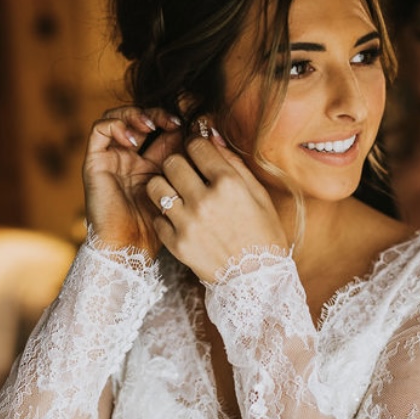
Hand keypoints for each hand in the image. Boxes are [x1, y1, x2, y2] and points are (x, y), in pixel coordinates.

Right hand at [82, 106, 183, 254]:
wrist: (131, 250)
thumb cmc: (161, 227)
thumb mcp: (181, 191)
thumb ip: (191, 167)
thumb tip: (212, 136)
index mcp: (153, 164)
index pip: (163, 130)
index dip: (176, 121)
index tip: (192, 126)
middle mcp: (131, 158)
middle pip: (142, 120)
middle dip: (158, 114)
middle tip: (174, 121)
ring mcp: (112, 158)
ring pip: (119, 118)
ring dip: (136, 115)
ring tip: (153, 125)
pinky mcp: (94, 162)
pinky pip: (99, 130)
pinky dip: (115, 125)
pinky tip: (133, 138)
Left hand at [145, 130, 287, 281]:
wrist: (258, 281)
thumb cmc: (264, 235)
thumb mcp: (259, 195)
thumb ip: (234, 164)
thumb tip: (212, 137)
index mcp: (228, 183)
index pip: (196, 145)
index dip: (196, 146)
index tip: (199, 155)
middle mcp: (205, 200)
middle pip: (171, 162)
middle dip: (179, 165)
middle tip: (187, 176)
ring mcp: (187, 223)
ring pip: (155, 186)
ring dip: (165, 187)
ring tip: (178, 196)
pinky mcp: (176, 244)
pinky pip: (157, 217)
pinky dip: (166, 217)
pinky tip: (181, 221)